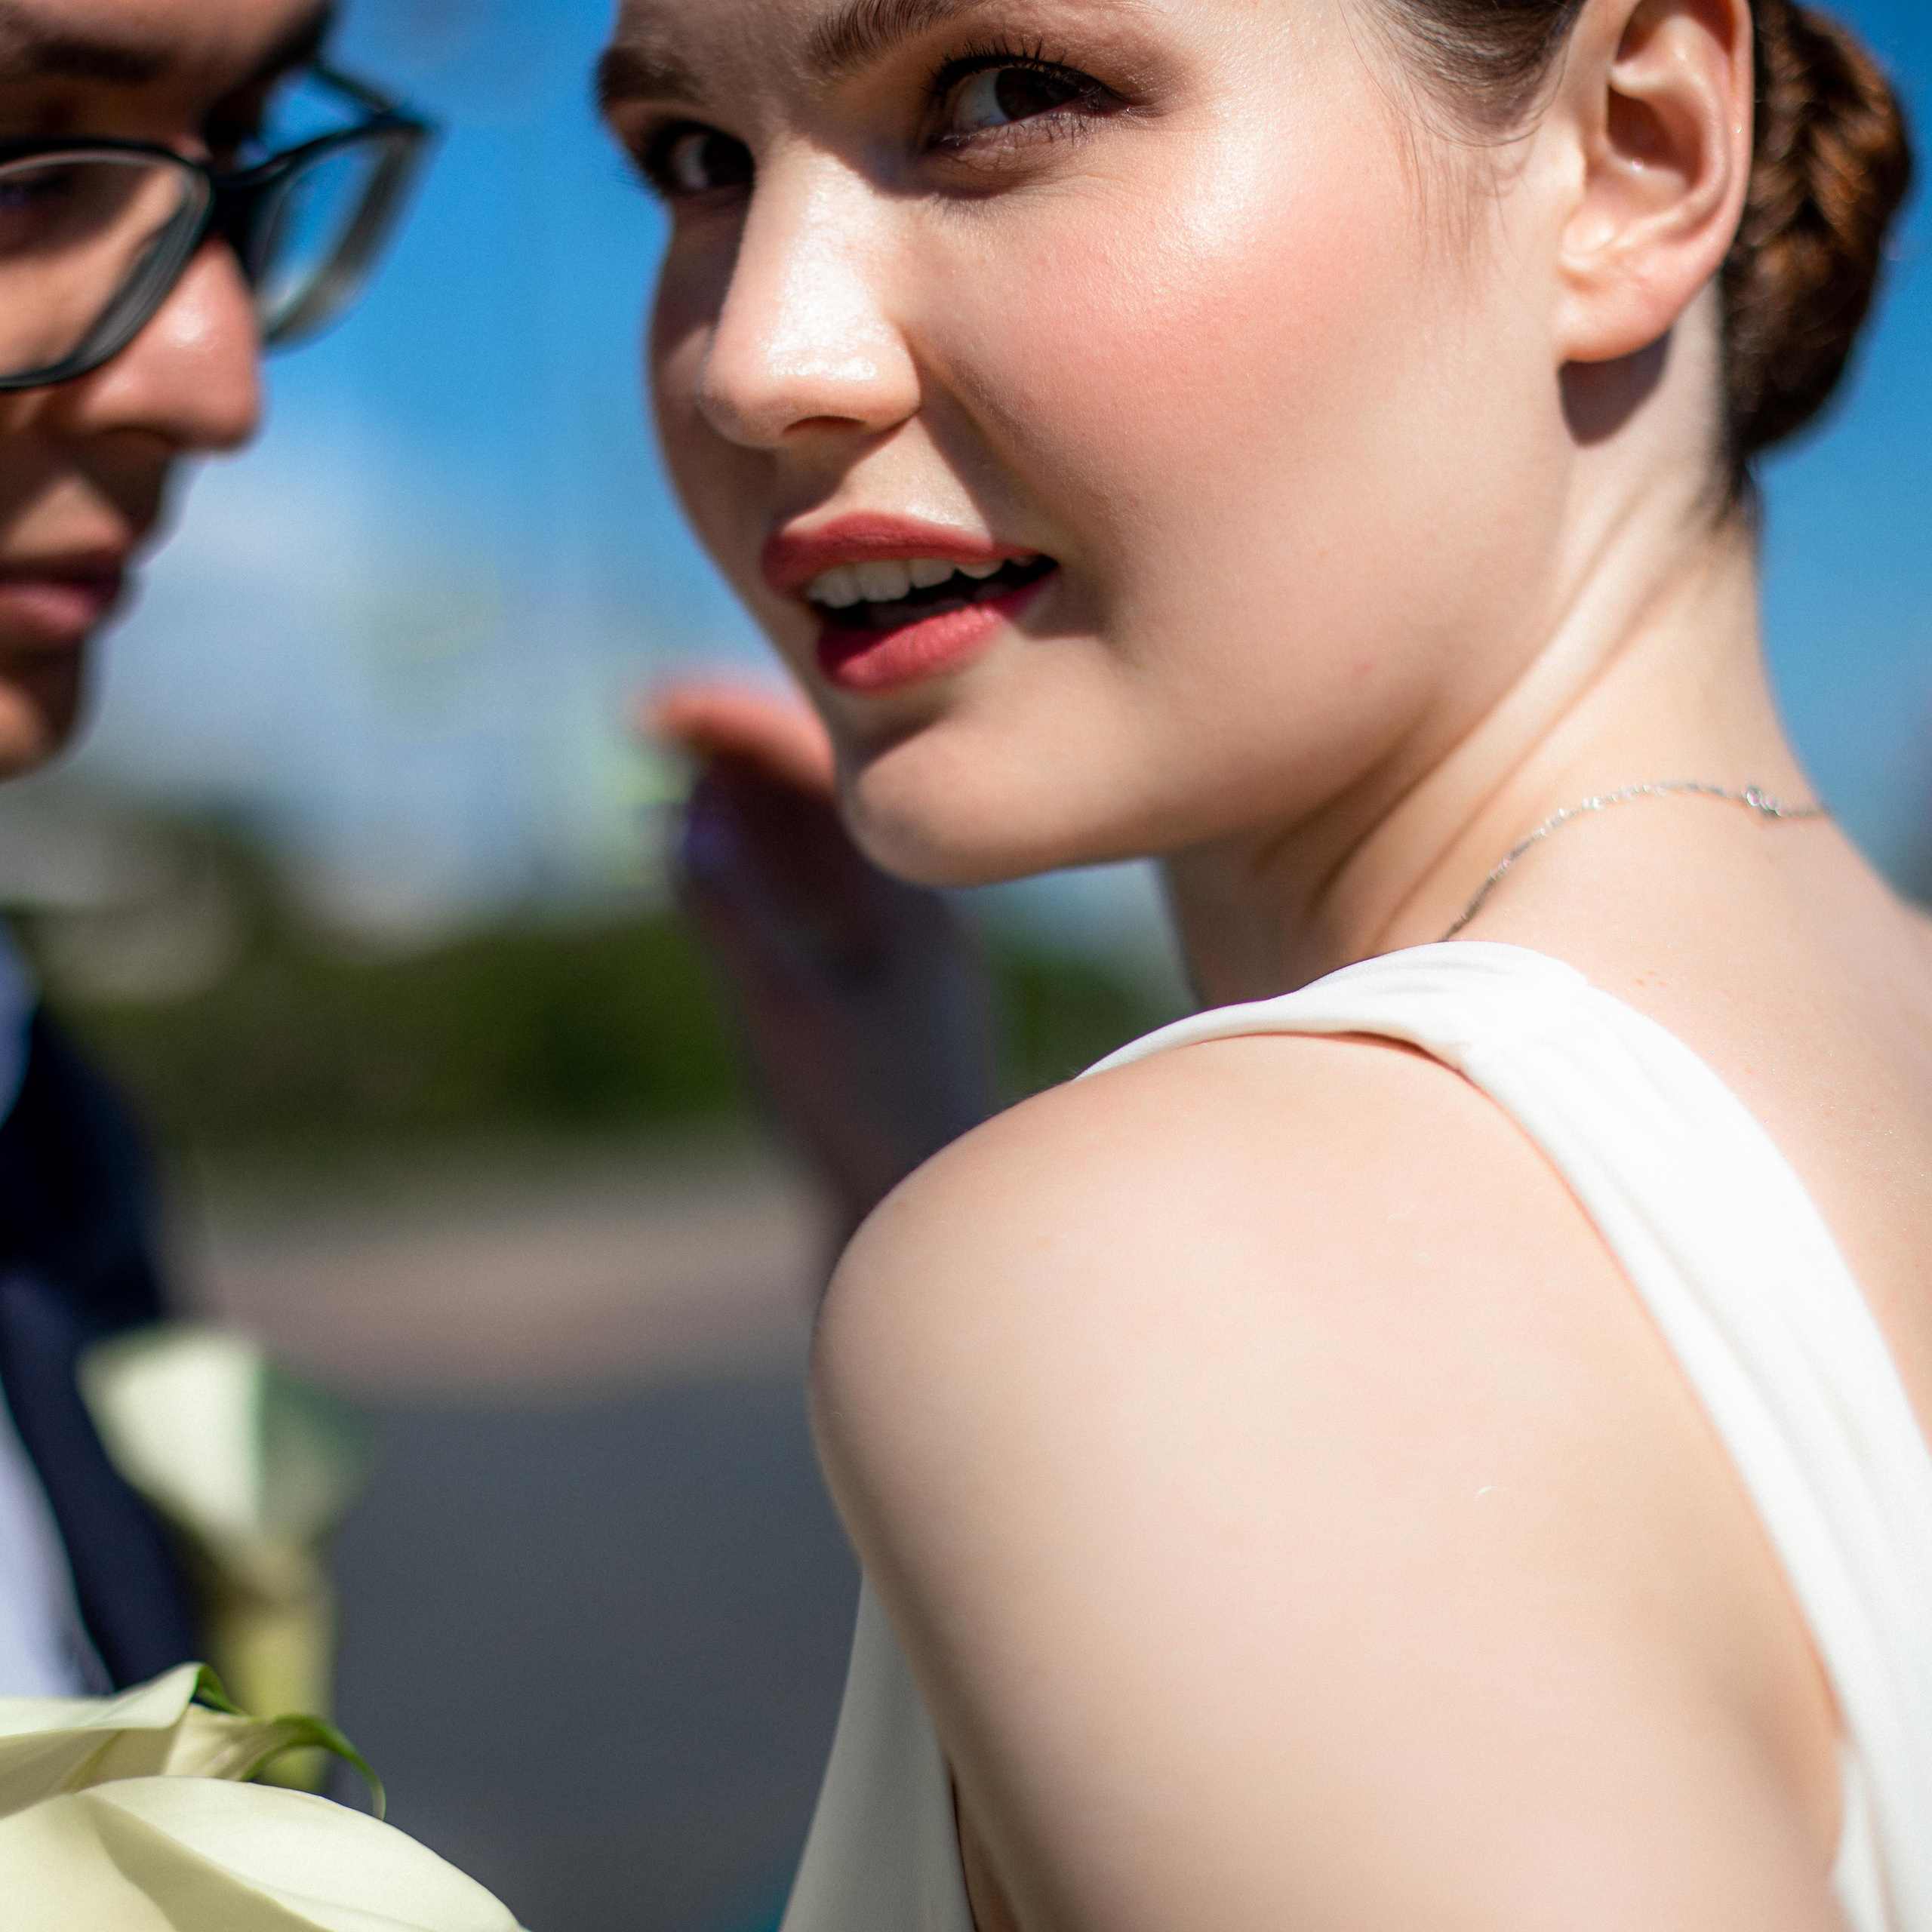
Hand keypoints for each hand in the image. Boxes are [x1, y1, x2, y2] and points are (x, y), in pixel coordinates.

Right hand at [647, 683, 997, 1244]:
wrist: (928, 1223)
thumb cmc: (869, 1128)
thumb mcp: (787, 1019)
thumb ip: (735, 919)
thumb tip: (680, 821)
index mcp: (911, 903)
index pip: (827, 776)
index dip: (741, 725)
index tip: (657, 704)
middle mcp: (909, 909)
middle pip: (820, 793)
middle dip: (738, 745)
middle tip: (650, 716)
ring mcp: (890, 946)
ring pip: (810, 839)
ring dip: (741, 795)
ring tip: (665, 759)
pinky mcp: (867, 985)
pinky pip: (804, 894)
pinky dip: (750, 859)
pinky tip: (693, 846)